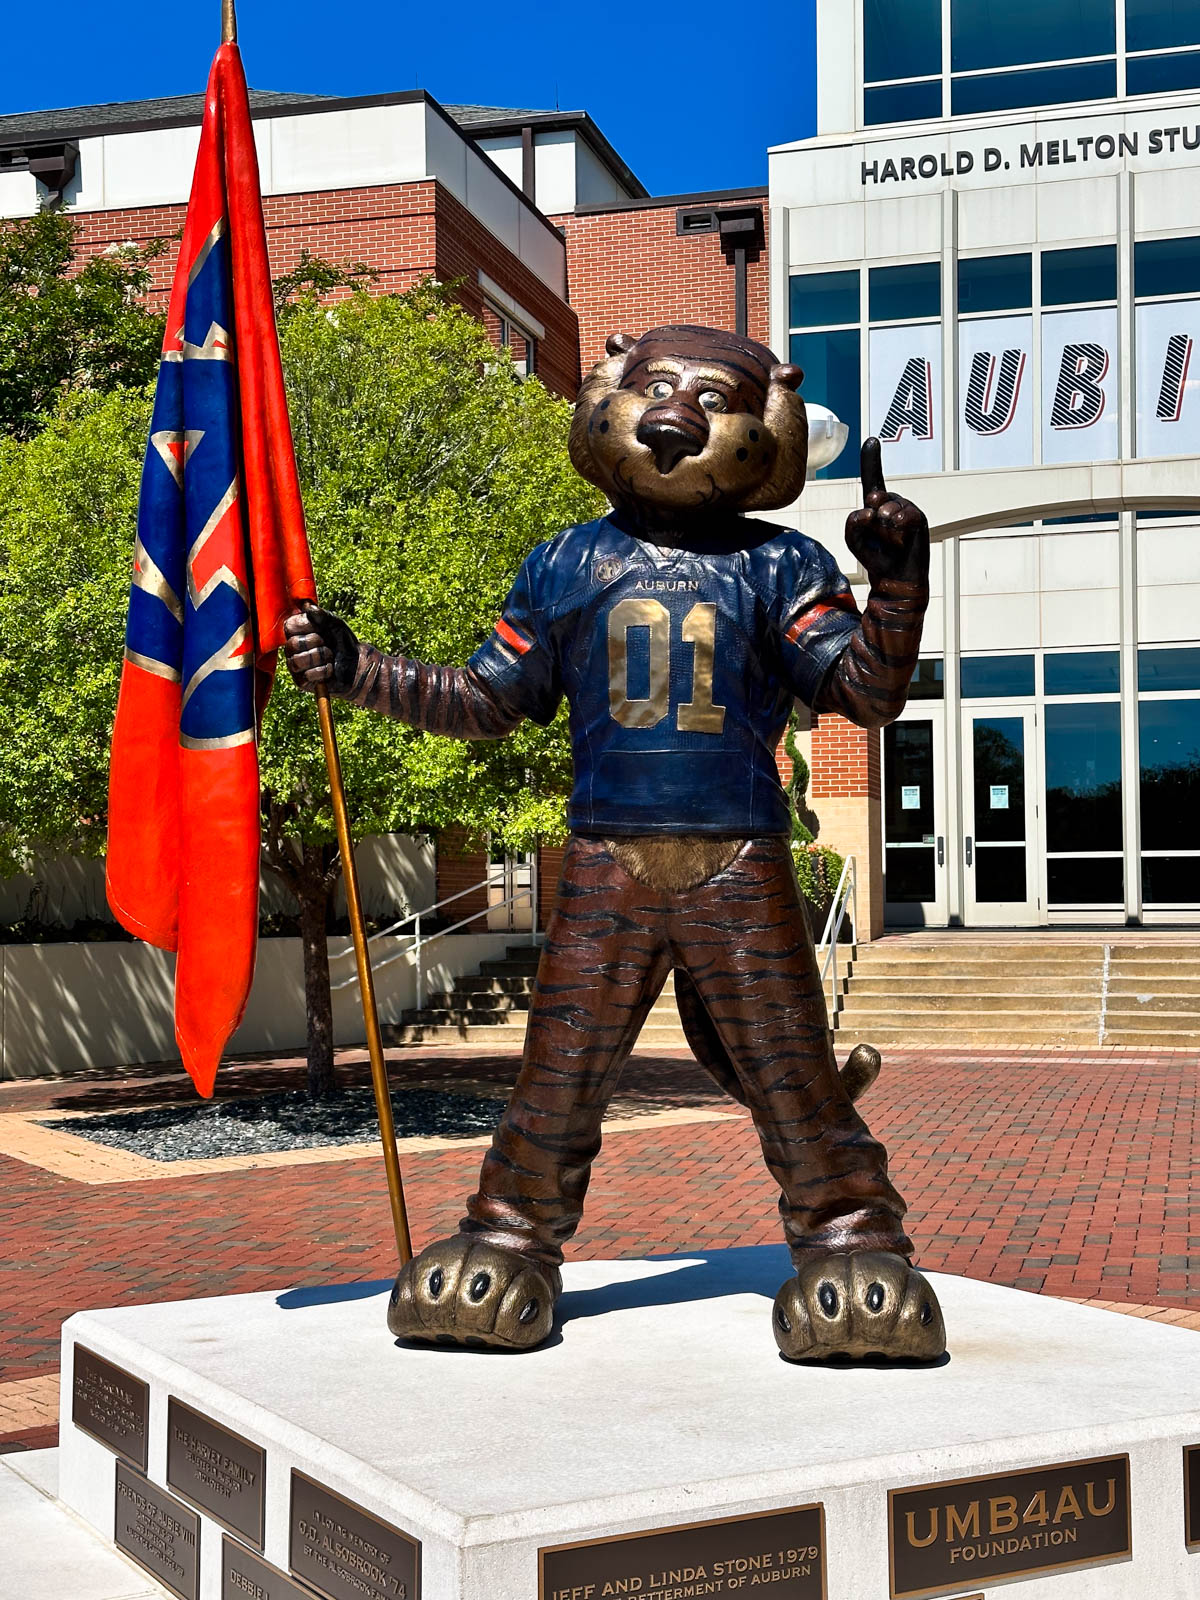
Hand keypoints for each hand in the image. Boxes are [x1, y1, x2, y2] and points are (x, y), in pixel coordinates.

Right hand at [282, 606, 360, 694]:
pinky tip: (330, 669)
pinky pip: (309, 674)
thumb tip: (306, 606)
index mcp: (295, 633)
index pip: (289, 626)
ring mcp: (295, 667)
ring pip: (299, 661)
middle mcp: (291, 650)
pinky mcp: (302, 682)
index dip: (307, 626)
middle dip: (316, 642)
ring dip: (321, 657)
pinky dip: (326, 671)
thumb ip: (321, 615)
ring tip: (330, 657)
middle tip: (327, 644)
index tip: (321, 628)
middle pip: (293, 644)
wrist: (356, 663)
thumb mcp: (334, 624)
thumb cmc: (342, 642)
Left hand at [844, 438, 928, 588]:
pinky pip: (905, 514)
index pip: (873, 478)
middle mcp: (892, 503)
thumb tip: (868, 510)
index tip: (872, 441)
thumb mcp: (853, 540)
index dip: (871, 460)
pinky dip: (898, 524)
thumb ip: (852, 523)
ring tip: (889, 539)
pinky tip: (900, 533)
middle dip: (871, 515)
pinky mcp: (918, 518)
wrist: (894, 578)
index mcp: (876, 505)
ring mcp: (906, 509)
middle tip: (876, 531)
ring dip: (883, 525)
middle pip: (875, 496)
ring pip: (887, 508)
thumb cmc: (876, 556)